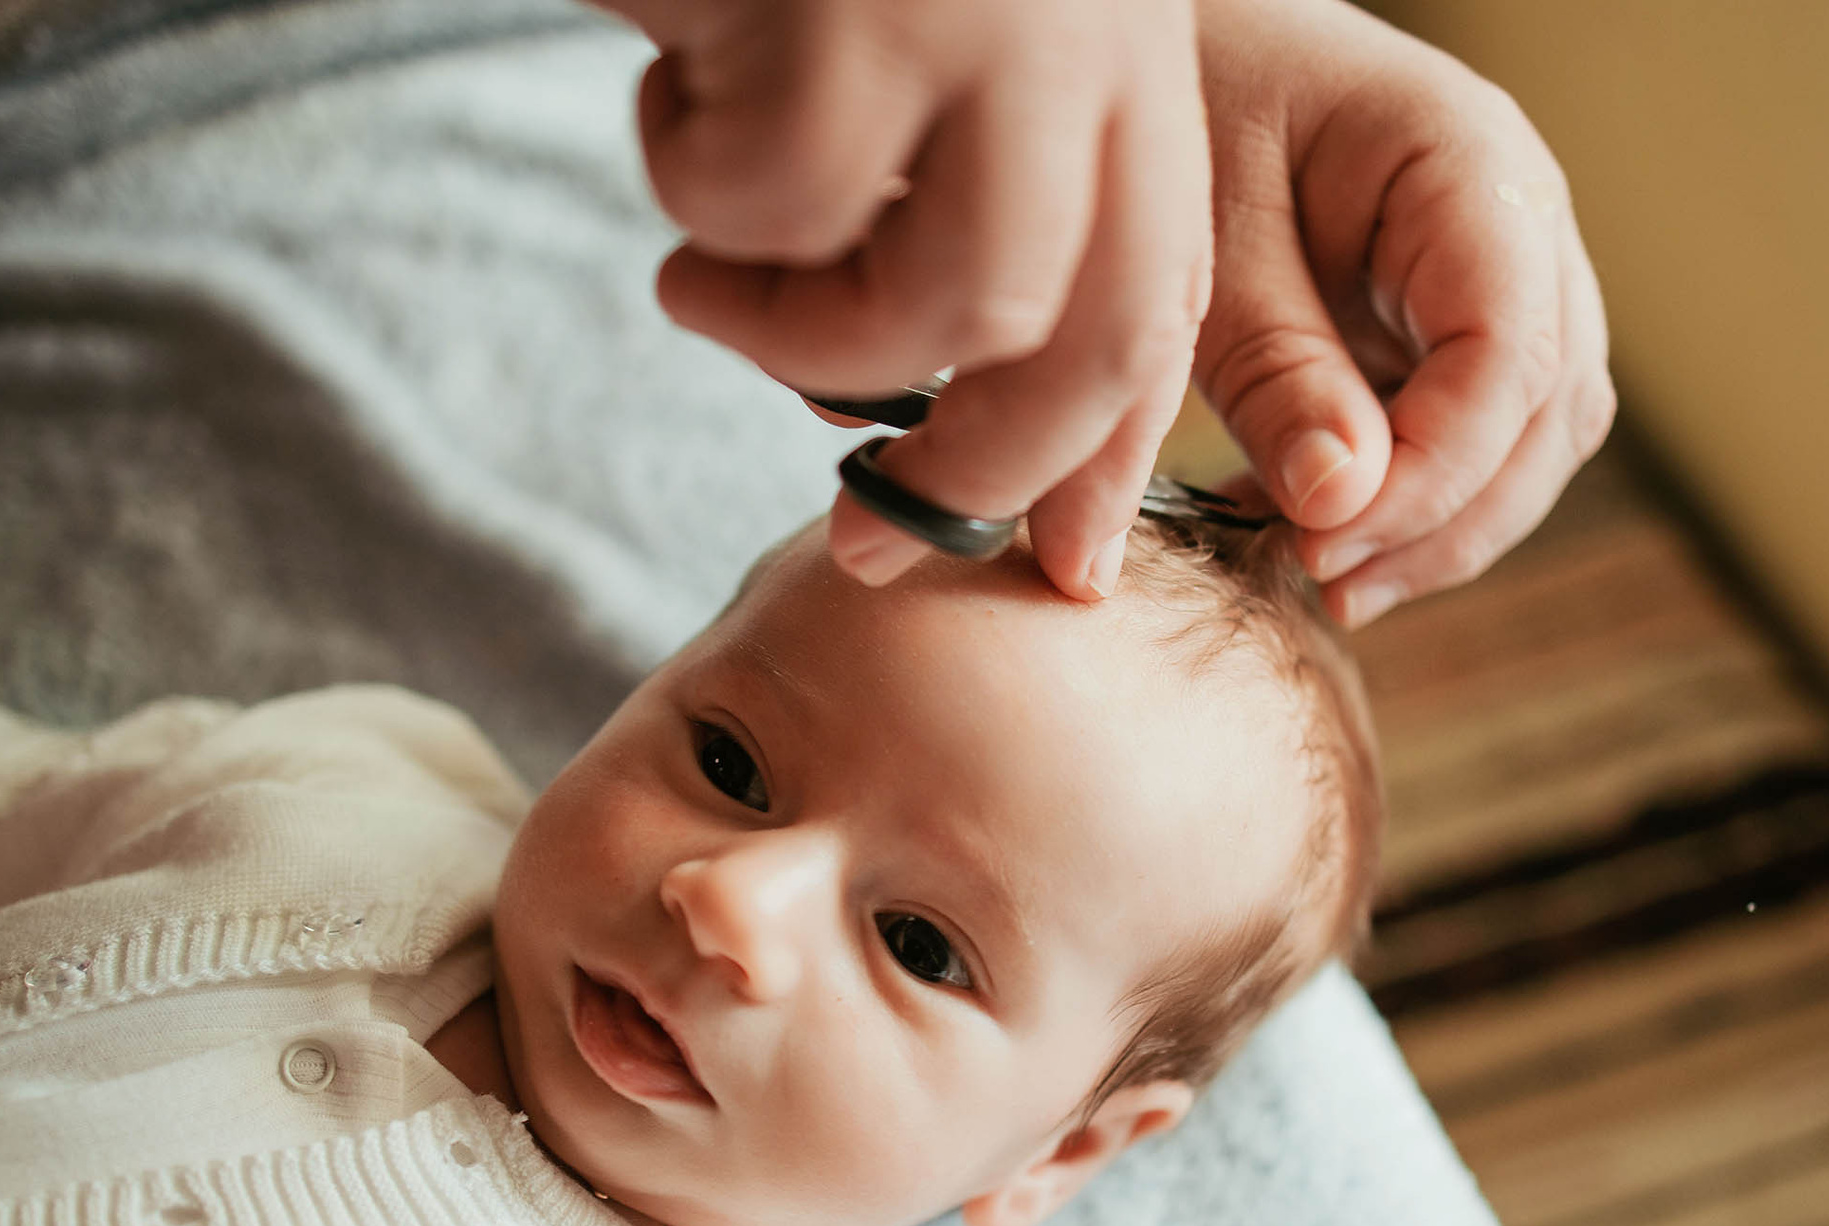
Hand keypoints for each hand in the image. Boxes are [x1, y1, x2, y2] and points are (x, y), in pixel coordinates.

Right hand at [604, 0, 1211, 599]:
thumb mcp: (907, 56)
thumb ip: (952, 196)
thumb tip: (934, 416)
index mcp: (1121, 53)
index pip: (1159, 297)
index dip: (1114, 452)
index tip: (1069, 566)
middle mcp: (1094, 35)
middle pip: (1088, 337)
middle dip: (975, 469)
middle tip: (865, 536)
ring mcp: (996, 18)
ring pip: (946, 299)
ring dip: (803, 335)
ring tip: (698, 279)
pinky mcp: (864, 0)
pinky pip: (780, 197)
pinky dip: (698, 183)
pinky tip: (668, 88)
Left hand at [1192, 0, 1614, 624]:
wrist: (1178, 43)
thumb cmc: (1192, 103)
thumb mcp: (1208, 235)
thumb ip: (1273, 367)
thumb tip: (1341, 507)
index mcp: (1473, 164)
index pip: (1511, 355)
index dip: (1434, 475)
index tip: (1323, 542)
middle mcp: (1521, 218)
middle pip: (1551, 411)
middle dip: (1449, 520)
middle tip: (1324, 581)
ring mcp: (1508, 270)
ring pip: (1537, 435)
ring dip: (1444, 526)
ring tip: (1327, 577)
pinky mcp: (1462, 318)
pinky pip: (1482, 429)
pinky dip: (1414, 497)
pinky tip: (1318, 531)